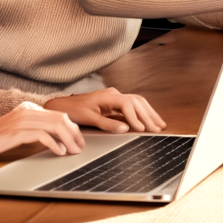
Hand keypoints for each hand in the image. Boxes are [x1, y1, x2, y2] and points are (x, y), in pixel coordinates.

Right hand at [0, 103, 84, 156]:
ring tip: (73, 151)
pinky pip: (42, 135)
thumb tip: (62, 139)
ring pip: (55, 126)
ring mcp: (23, 119)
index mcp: (31, 108)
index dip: (73, 128)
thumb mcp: (23, 128)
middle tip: (80, 147)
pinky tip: (59, 151)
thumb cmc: (2, 137)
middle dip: (74, 134)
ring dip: (68, 140)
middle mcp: (29, 111)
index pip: (59, 115)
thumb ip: (40, 128)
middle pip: (60, 119)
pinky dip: (54, 143)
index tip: (79, 140)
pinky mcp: (18, 131)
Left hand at [44, 87, 166, 133]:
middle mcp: (114, 94)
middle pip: (137, 102)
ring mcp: (115, 98)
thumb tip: (125, 128)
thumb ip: (107, 124)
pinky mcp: (114, 103)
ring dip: (149, 113)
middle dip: (149, 115)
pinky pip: (132, 107)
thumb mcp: (89, 118)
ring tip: (160, 124)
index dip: (136, 117)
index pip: (128, 105)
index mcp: (108, 96)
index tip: (142, 129)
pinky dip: (141, 114)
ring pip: (137, 103)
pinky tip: (147, 121)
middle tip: (159, 128)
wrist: (63, 105)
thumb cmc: (73, 110)